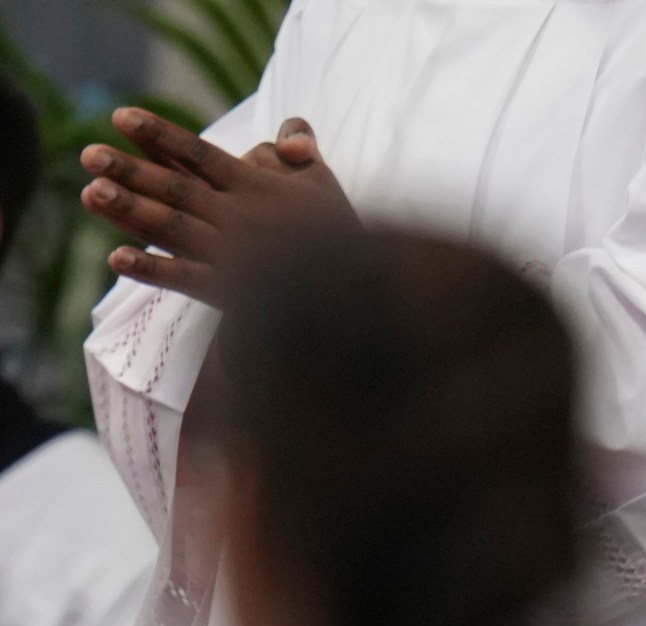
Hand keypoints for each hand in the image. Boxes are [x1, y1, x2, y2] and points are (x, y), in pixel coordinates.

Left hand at [81, 110, 358, 302]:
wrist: (361, 293)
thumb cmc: (342, 235)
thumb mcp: (326, 185)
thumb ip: (303, 153)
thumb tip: (288, 130)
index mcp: (259, 188)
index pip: (200, 154)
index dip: (160, 135)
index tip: (121, 117)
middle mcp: (240, 217)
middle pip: (177, 188)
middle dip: (131, 171)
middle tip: (89, 154)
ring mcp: (234, 255)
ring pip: (174, 228)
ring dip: (131, 211)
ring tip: (90, 193)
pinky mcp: (233, 291)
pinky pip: (187, 278)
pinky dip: (152, 270)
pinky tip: (117, 259)